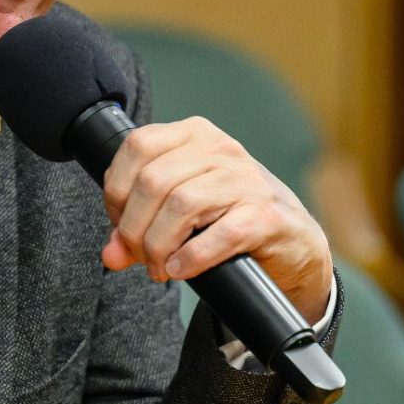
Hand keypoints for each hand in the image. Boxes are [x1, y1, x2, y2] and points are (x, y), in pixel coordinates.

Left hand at [99, 117, 333, 319]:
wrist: (292, 241)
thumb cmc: (230, 217)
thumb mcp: (179, 212)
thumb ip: (140, 227)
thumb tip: (110, 254)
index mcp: (195, 135)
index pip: (137, 147)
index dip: (117, 190)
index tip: (119, 222)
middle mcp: (221, 149)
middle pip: (153, 181)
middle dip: (134, 227)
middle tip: (137, 255)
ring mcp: (247, 181)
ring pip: (181, 205)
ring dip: (158, 245)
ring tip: (158, 267)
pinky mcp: (266, 216)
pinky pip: (220, 234)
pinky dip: (191, 257)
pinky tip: (180, 268)